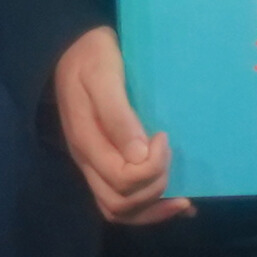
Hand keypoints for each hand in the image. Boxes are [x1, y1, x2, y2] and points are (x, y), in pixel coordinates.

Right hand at [52, 26, 187, 226]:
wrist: (73, 46)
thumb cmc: (91, 56)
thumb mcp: (103, 76)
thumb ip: (118, 115)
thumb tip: (139, 156)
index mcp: (86, 141)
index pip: (121, 179)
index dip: (151, 167)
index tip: (163, 136)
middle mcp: (87, 160)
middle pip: (120, 203)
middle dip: (154, 188)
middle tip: (170, 156)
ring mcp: (93, 165)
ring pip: (120, 209)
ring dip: (153, 207)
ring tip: (182, 198)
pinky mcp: (102, 162)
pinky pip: (120, 199)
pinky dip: (149, 208)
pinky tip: (174, 201)